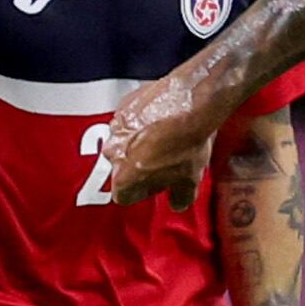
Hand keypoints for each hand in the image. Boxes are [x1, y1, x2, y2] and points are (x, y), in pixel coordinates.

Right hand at [104, 73, 219, 207]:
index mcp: (124, 177)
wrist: (191, 102)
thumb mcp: (190, 179)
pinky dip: (140, 123)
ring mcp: (115, 127)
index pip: (123, 195)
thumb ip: (180, 197)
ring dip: (138, 145)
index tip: (155, 186)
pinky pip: (128, 121)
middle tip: (162, 162)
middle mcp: (113, 152)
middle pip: (121, 169)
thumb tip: (177, 203)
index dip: (142, 192)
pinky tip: (161, 122)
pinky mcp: (123, 106)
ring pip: (123, 144)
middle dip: (138, 168)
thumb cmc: (187, 143)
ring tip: (164, 139)